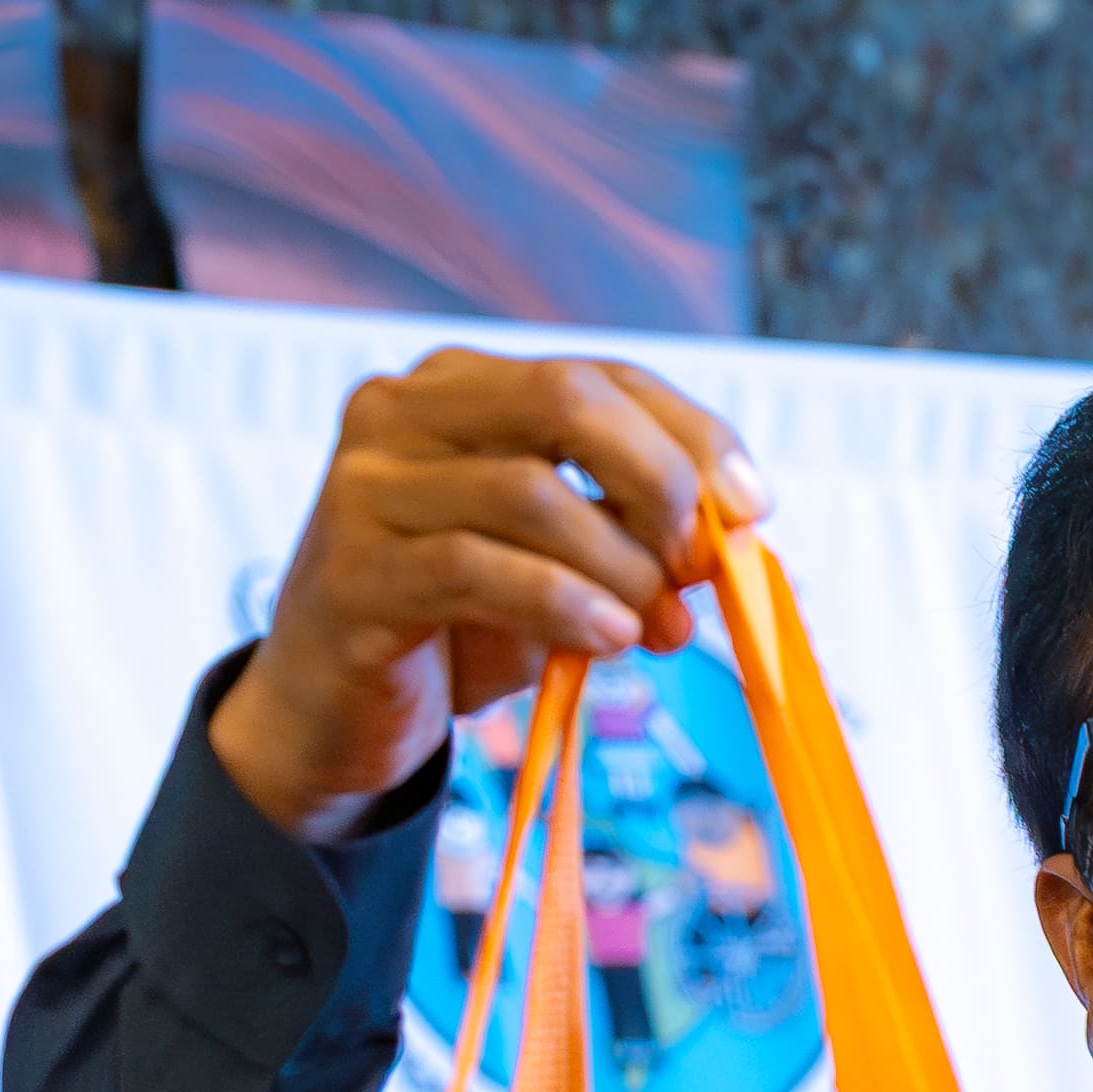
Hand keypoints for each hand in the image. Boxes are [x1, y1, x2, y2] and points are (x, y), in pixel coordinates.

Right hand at [205, 349, 769, 841]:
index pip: (601, 376)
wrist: (337, 714)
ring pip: (528, 491)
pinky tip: (607, 638)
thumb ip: (630, 535)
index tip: (755, 507)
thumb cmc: (458, 626)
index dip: (693, 435)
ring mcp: (365, 487)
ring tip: (652, 623)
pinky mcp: (352, 571)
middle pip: (564, 399)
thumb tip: (730, 543)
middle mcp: (401, 414)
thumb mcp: (561, 567)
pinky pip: (477, 569)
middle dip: (658, 479)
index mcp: (459, 389)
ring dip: (619, 563)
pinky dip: (563, 603)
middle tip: (697, 561)